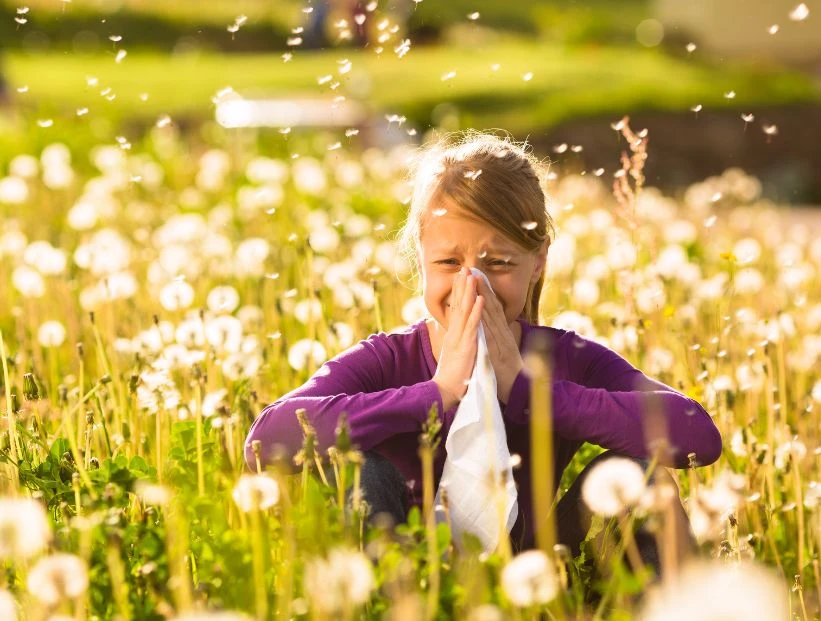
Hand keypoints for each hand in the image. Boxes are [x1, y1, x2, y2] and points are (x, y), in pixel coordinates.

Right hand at [432, 267, 484, 410]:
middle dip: (462, 286)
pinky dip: (477, 311)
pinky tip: (480, 299)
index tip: (461, 277)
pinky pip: (473, 326)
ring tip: (472, 276)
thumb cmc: (452, 376)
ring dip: (469, 292)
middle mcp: (454, 333)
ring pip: (465, 311)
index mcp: (453, 334)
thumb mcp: (454, 354)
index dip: (459, 292)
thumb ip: (456, 341)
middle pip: (458, 305)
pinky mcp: (466, 346)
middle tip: (464, 268)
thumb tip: (457, 333)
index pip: (455, 309)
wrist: (445, 391)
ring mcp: (460, 338)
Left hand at [475, 276, 524, 403]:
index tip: (475, 275)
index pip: (492, 308)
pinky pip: (490, 335)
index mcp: (502, 333)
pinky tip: (480, 310)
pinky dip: (485, 322)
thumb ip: (497, 337)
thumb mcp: (502, 351)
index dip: (484, 291)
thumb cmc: (508, 373)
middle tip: (473, 269)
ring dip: (483, 297)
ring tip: (475, 281)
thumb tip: (493, 326)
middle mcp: (503, 333)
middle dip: (482, 287)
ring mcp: (501, 342)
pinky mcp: (498, 353)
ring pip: (491, 316)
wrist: (519, 391)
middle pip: (492, 306)